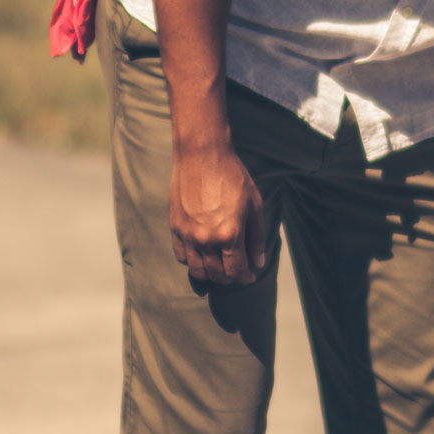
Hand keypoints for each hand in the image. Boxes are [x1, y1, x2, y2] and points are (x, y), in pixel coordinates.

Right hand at [169, 144, 267, 285]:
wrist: (202, 155)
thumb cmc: (232, 176)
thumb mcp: (255, 205)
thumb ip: (257, 237)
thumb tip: (258, 262)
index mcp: (229, 234)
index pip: (236, 271)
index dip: (245, 277)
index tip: (250, 275)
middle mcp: (206, 239)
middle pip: (217, 275)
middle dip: (230, 278)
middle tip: (237, 272)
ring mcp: (188, 235)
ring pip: (197, 270)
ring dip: (210, 274)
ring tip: (219, 267)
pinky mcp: (175, 227)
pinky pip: (181, 256)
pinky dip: (192, 262)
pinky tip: (202, 255)